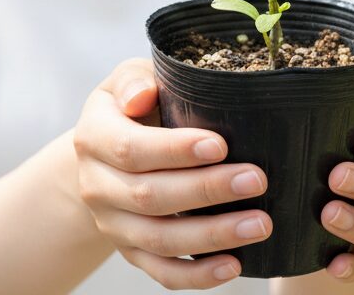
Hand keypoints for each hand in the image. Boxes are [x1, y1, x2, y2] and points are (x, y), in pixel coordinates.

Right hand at [72, 58, 271, 288]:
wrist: (111, 149)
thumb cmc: (137, 102)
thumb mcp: (130, 78)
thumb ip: (135, 80)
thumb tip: (142, 95)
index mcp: (94, 137)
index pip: (131, 149)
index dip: (175, 150)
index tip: (221, 145)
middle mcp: (96, 185)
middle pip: (149, 197)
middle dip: (206, 190)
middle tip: (256, 180)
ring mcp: (113, 224)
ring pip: (159, 240)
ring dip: (212, 236)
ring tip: (259, 224)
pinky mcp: (132, 252)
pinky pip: (162, 272)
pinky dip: (197, 276)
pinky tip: (234, 265)